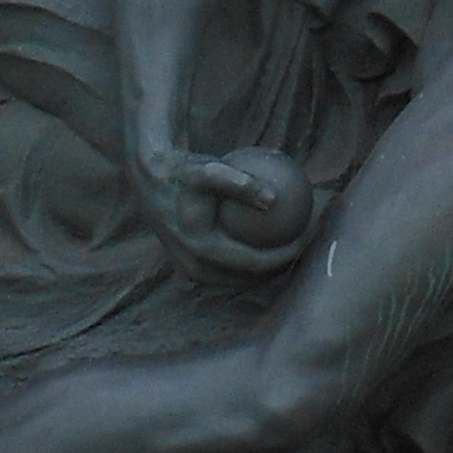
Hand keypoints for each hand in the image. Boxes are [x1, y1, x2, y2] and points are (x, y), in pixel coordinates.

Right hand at [134, 144, 313, 282]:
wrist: (149, 181)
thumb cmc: (184, 172)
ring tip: (290, 252)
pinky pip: (226, 272)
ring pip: (238, 281)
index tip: (304, 239)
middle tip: (302, 248)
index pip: (254, 264)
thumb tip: (276, 199)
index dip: (284, 256)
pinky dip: (247, 264)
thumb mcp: (211, 170)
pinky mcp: (189, 269)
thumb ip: (242, 184)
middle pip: (248, 280)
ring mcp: (190, 273)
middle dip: (279, 269)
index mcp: (201, 250)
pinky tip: (269, 245)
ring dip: (265, 271)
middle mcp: (194, 269)